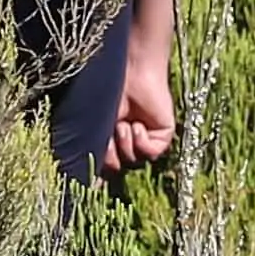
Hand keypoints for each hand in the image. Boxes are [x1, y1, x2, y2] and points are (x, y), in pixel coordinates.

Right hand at [103, 51, 180, 170]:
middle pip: (118, 167)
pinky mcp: (163, 135)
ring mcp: (146, 138)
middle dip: (111, 154)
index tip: (92, 181)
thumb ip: (93, 150)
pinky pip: (152, 153)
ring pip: (135, 161)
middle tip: (110, 134)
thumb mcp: (96, 125)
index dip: (99, 173)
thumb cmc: (109, 92)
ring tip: (124, 125)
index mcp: (109, 139)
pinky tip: (138, 126)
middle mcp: (128, 141)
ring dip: (126, 145)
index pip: (105, 166)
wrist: (131, 72)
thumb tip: (91, 183)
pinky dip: (142, 142)